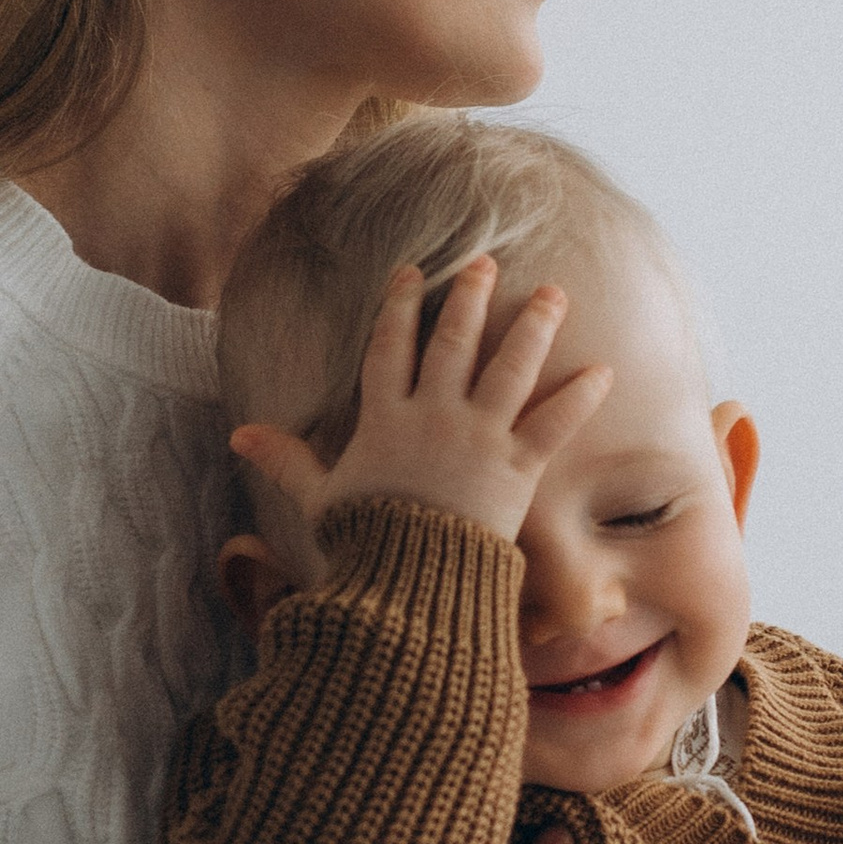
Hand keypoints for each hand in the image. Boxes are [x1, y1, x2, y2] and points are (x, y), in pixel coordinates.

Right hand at [228, 255, 610, 550]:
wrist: (407, 580)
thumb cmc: (362, 542)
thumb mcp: (318, 496)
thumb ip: (286, 459)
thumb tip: (239, 435)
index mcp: (384, 418)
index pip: (390, 348)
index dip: (400, 307)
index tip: (412, 273)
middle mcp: (433, 415)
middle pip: (453, 343)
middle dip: (471, 298)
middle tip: (487, 263)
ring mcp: (477, 436)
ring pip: (510, 368)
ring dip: (533, 327)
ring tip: (553, 294)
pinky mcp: (515, 466)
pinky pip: (553, 424)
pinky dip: (580, 398)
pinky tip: (604, 370)